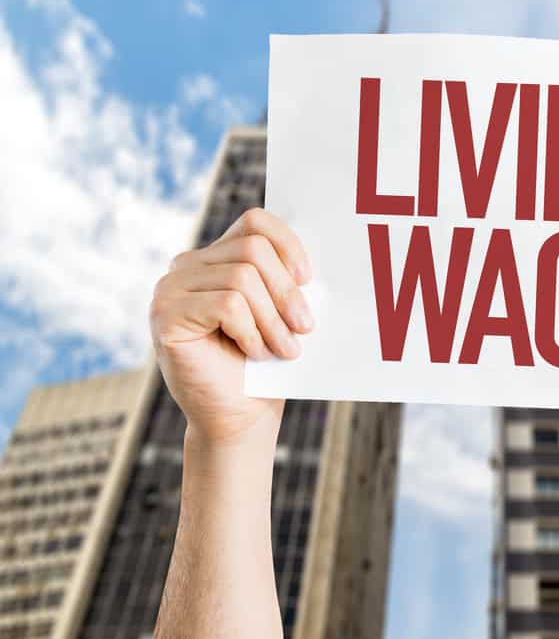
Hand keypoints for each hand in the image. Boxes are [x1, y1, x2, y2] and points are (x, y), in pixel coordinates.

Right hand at [149, 208, 313, 444]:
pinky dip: (251, 331)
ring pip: (243, 278)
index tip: (309, 279)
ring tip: (284, 350)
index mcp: (216, 257)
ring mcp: (170, 288)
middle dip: (287, 291)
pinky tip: (255, 353)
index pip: (255, 221)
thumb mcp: (282, 311)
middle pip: (253, 250)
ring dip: (273, 320)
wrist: (240, 416)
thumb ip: (287, 278)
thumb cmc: (266, 365)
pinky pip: (227, 305)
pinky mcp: (166, 315)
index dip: (289, 244)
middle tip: (304, 327)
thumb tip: (313, 257)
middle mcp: (187, 266)